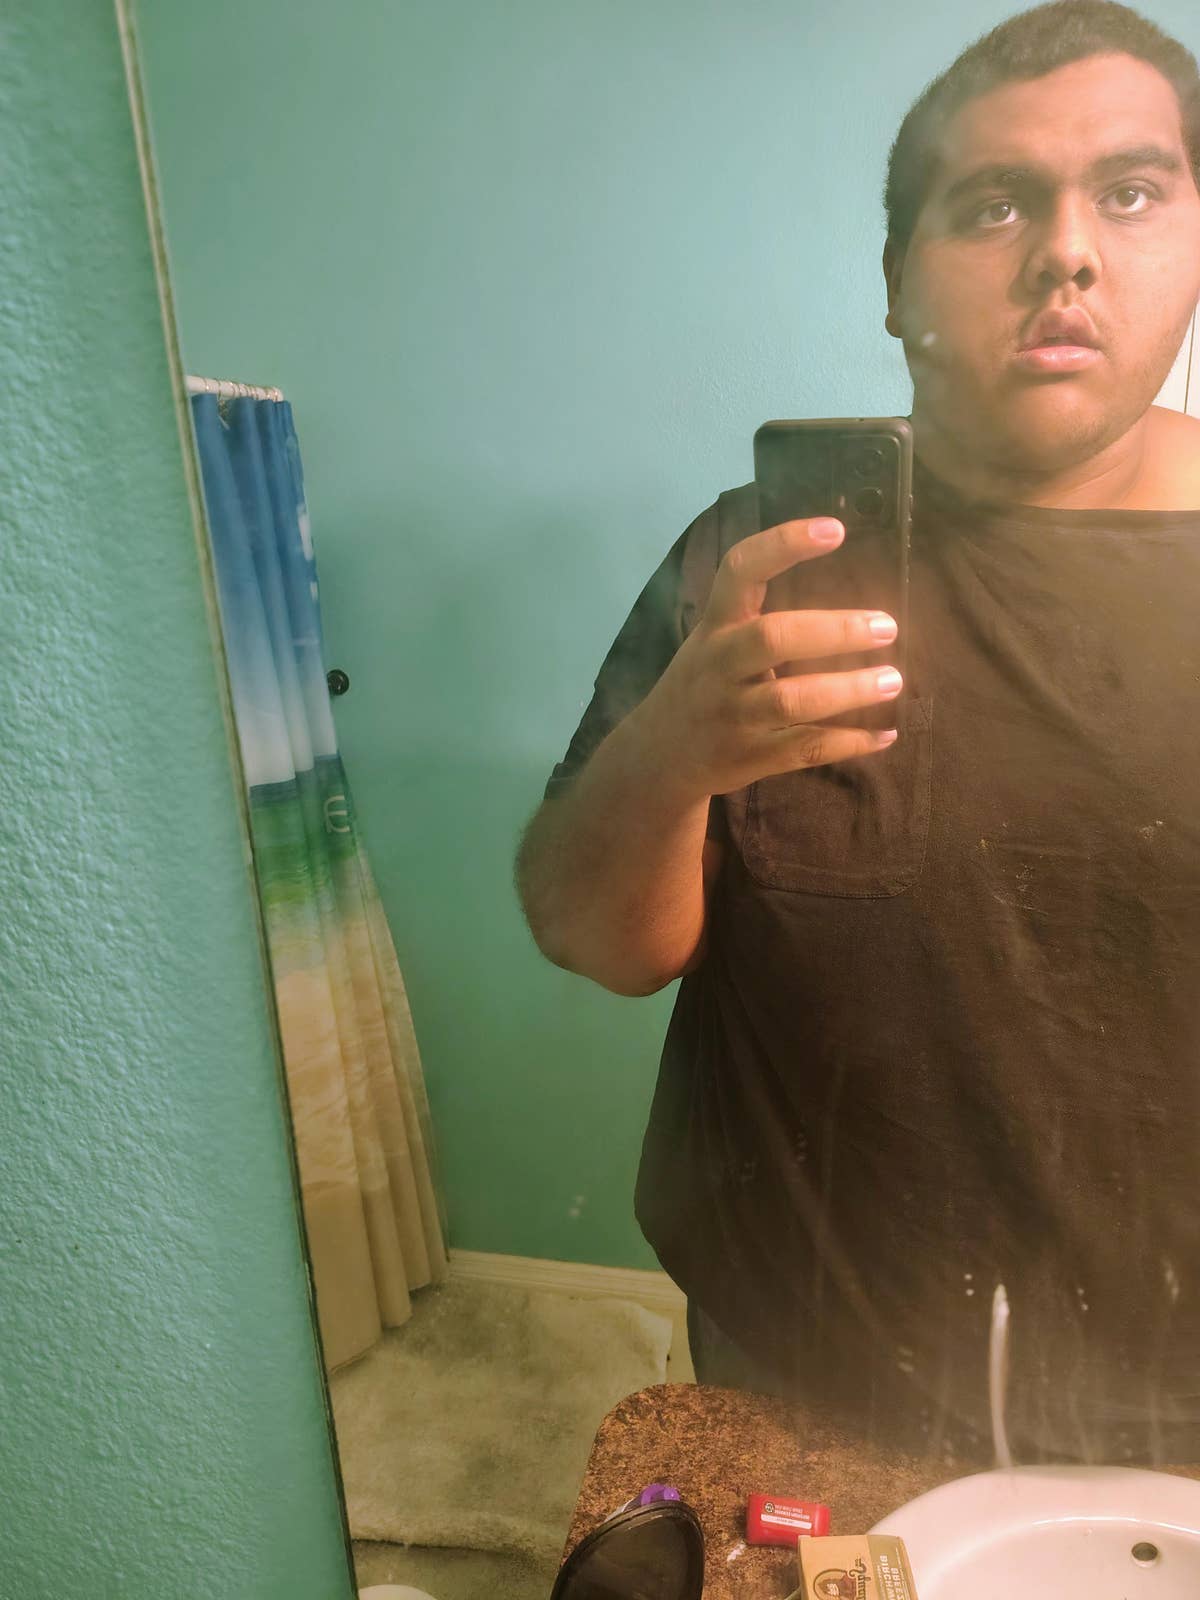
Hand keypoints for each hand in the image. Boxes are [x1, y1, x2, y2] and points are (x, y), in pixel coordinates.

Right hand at [633, 517, 901, 800]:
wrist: (659, 755)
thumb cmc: (705, 683)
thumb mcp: (715, 640)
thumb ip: (759, 615)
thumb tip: (848, 586)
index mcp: (715, 625)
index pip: (741, 570)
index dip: (784, 545)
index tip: (837, 530)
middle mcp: (718, 665)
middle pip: (772, 637)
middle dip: (834, 630)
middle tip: (886, 626)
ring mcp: (730, 715)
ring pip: (791, 699)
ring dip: (848, 689)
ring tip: (892, 680)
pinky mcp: (746, 757)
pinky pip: (802, 748)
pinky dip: (848, 742)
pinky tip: (885, 735)